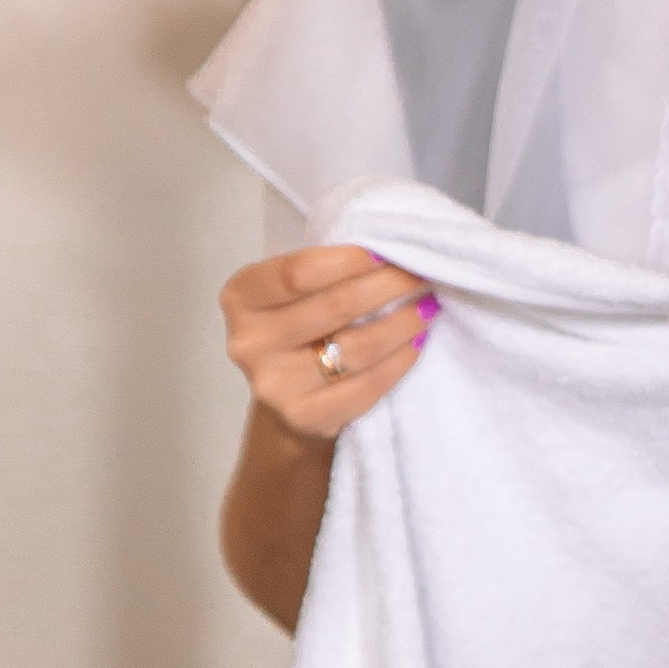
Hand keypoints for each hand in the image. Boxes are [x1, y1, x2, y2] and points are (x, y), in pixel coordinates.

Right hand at [221, 245, 434, 442]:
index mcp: (241, 297)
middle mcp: (248, 342)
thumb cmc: (300, 323)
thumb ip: (324, 270)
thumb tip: (391, 250)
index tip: (386, 253)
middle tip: (421, 276)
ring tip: (427, 308)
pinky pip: (365, 388)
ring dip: (402, 324)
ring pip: (357, 348)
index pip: (299, 273)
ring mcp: (273, 385)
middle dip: (388, 287)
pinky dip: (398, 363)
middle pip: (334, 307)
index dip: (349, 261)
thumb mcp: (294, 289)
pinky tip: (416, 344)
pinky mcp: (303, 417)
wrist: (287, 391)